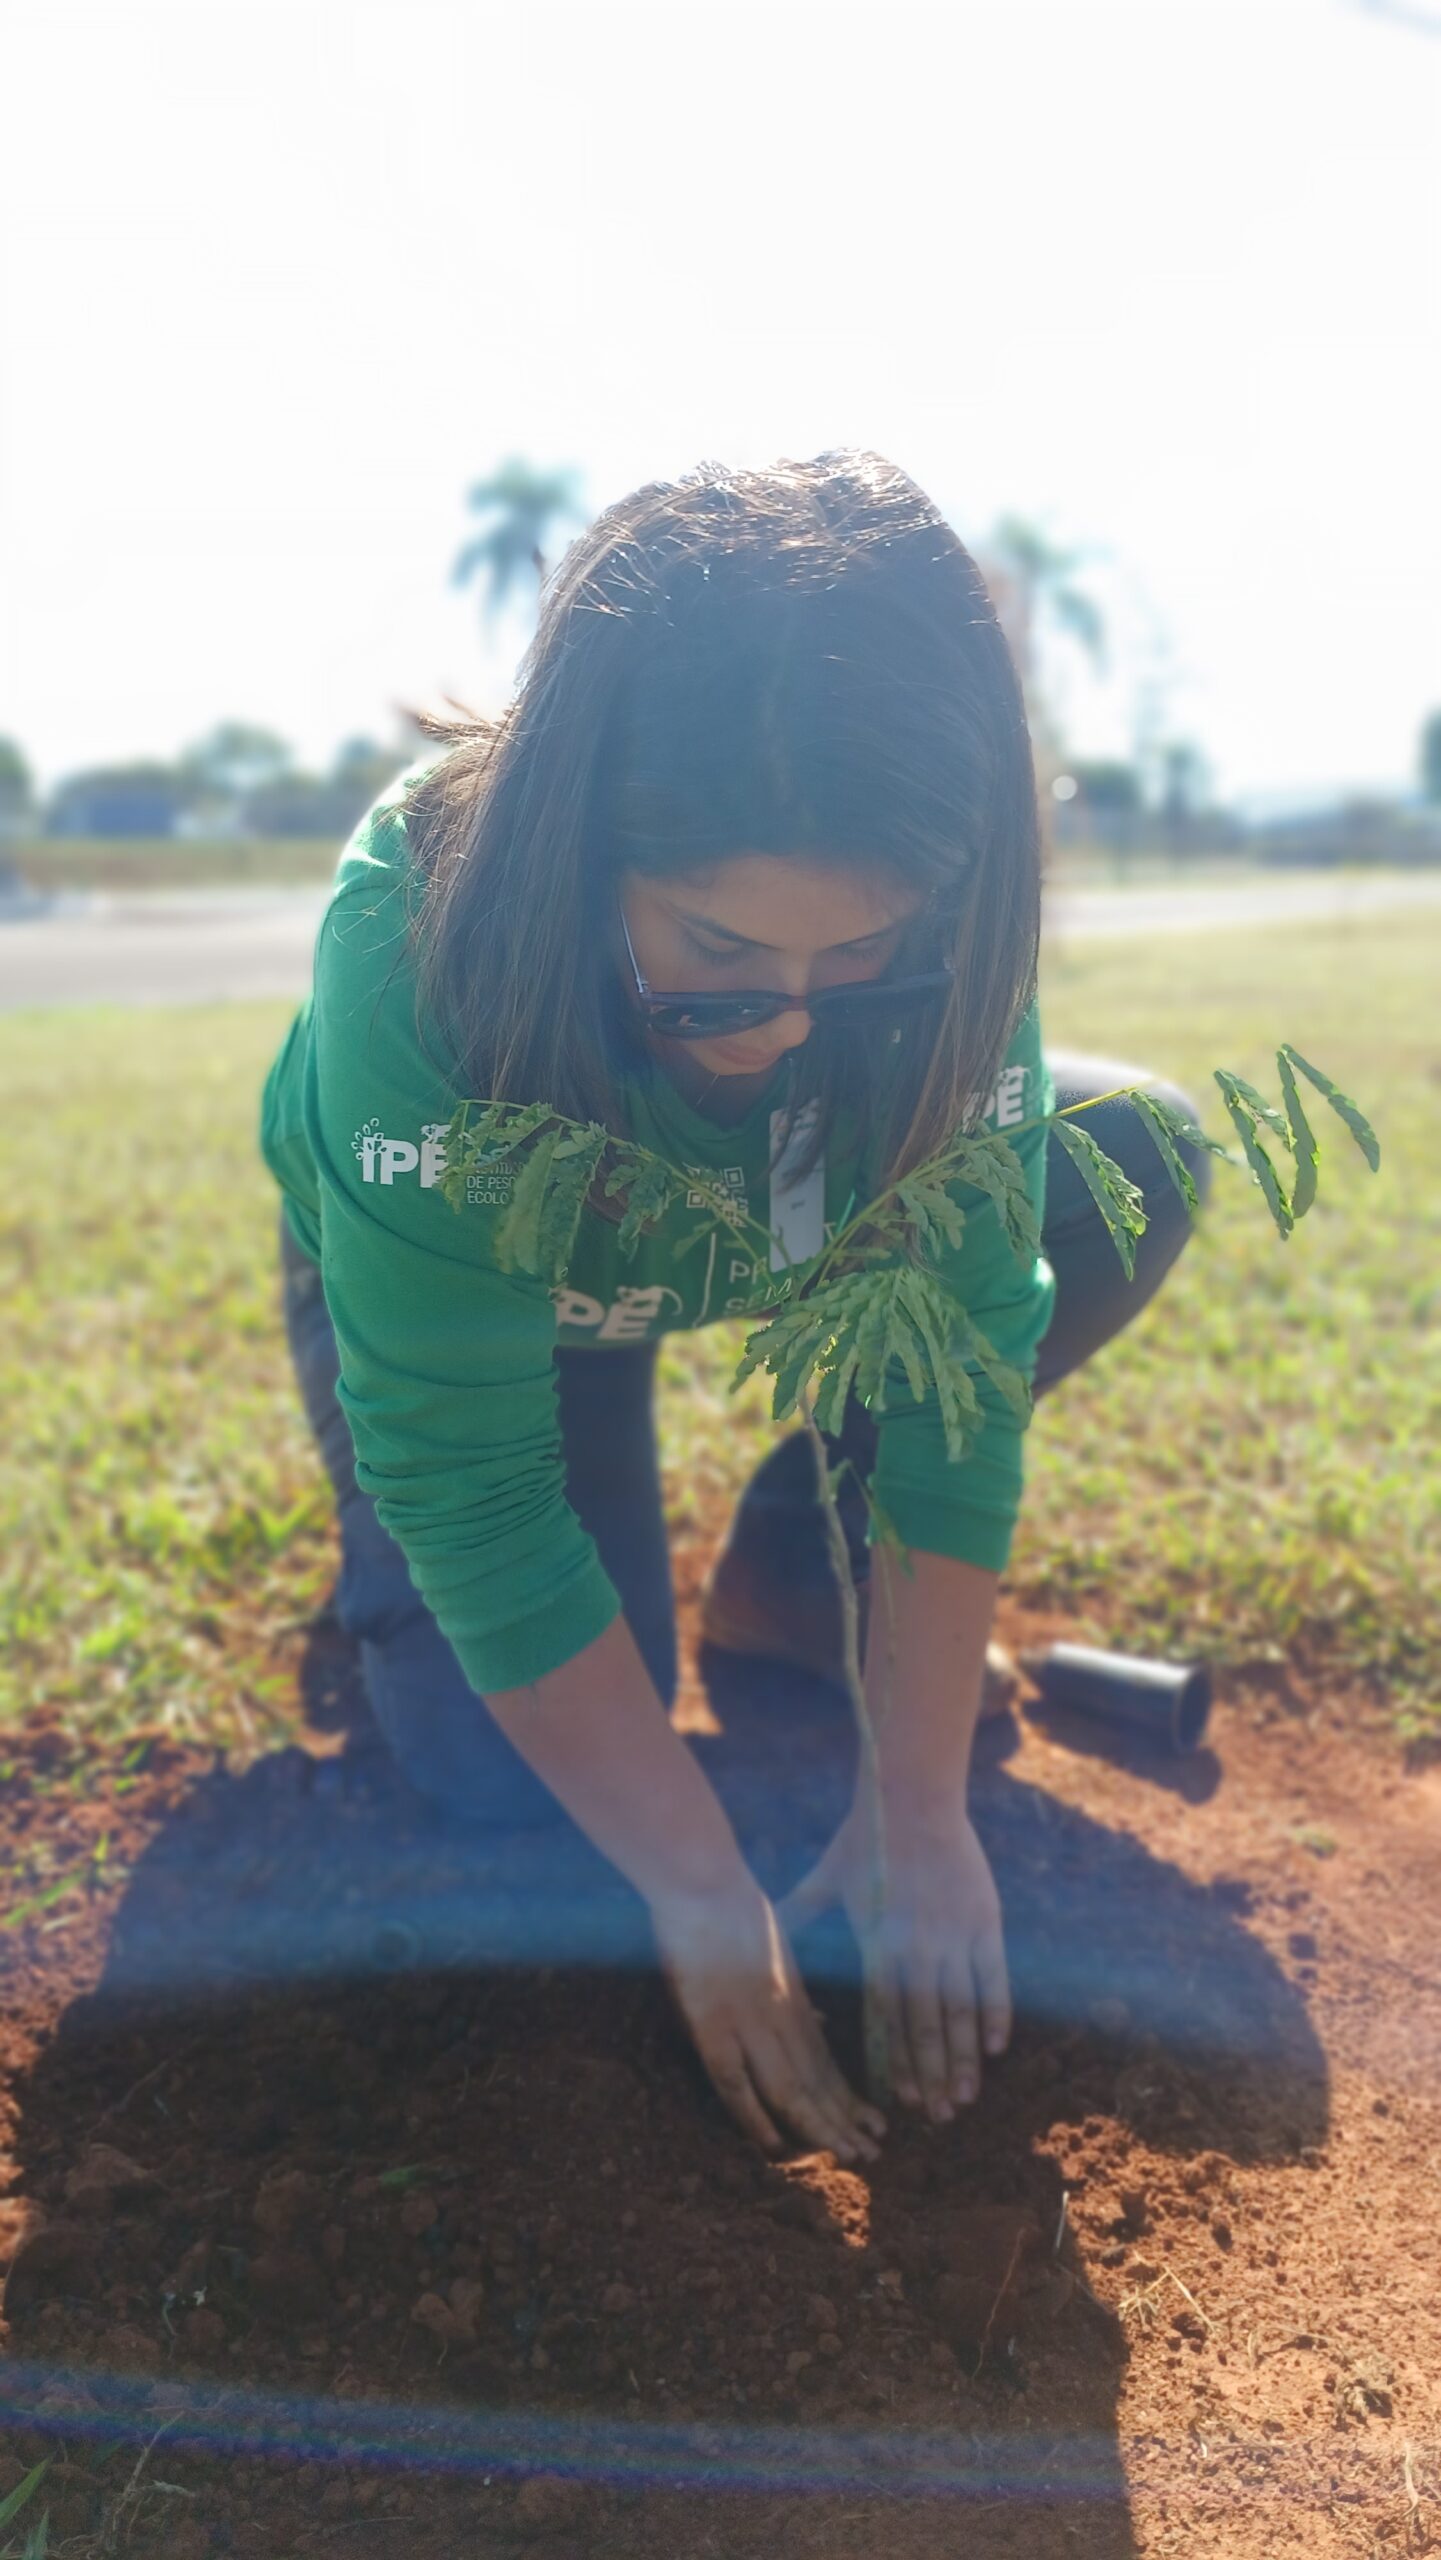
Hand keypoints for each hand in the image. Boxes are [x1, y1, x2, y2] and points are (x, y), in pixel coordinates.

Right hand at [648, 1875, 886, 2163]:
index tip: (874, 2123)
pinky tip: (776, 2146)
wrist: (704, 1882)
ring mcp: (748, 2024)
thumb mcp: (780, 1948)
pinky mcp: (713, 2026)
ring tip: (849, 2156)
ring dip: (820, 2126)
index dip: (850, 2096)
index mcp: (794, 1997)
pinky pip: (737, 2083)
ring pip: (791, 2088)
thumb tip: (819, 2023)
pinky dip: (755, 2118)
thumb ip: (797, 1991)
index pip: (826, 2059)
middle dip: (846, 2119)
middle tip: (874, 2153)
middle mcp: (780, 2016)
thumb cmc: (731, 1907)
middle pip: (818, 2080)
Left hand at [777, 1792, 1010, 2123]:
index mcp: (877, 1946)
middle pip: (924, 2027)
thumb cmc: (864, 1839)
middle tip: (939, 2118)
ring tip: (965, 2097)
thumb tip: (761, 1929)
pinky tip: (995, 2049)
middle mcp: (915, 1950)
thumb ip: (799, 1912)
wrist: (912, 1797)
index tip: (899, 2103)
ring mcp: (954, 1938)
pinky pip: (994, 1979)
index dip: (894, 2063)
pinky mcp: (984, 1922)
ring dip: (963, 2059)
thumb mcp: (826, 1879)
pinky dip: (995, 2015)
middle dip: (931, 2077)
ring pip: (960, 2012)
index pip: (885, 2020)